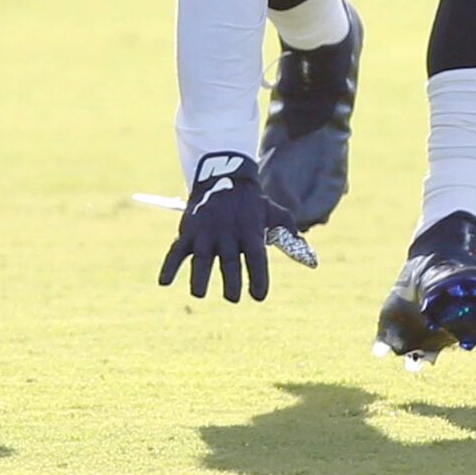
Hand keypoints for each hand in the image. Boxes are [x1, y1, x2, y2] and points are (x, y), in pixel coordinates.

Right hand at [157, 153, 315, 301]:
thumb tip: (311, 259)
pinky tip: (164, 283)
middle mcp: (228, 232)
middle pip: (229, 261)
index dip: (258, 278)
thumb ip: (290, 235)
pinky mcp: (188, 231)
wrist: (224, 176)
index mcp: (250, 230)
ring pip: (202, 258)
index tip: (258, 296)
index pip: (256, 258)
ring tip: (200, 294)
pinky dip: (169, 266)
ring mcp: (206, 231)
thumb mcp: (275, 213)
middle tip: (233, 298)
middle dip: (230, 282)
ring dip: (199, 277)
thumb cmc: (253, 204)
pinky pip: (176, 250)